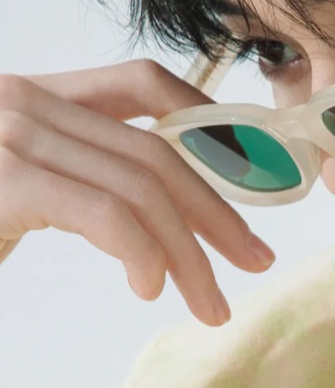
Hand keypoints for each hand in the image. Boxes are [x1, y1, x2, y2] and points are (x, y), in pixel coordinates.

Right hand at [0, 58, 275, 326]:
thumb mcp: (11, 178)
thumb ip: (71, 171)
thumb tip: (154, 209)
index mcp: (34, 94)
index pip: (142, 84)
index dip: (211, 122)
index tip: (253, 171)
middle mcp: (25, 100)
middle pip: (156, 151)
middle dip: (218, 213)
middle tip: (256, 260)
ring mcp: (15, 137)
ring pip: (143, 189)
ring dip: (190, 256)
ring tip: (208, 303)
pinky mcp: (7, 180)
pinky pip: (107, 215)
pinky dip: (143, 255)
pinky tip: (149, 288)